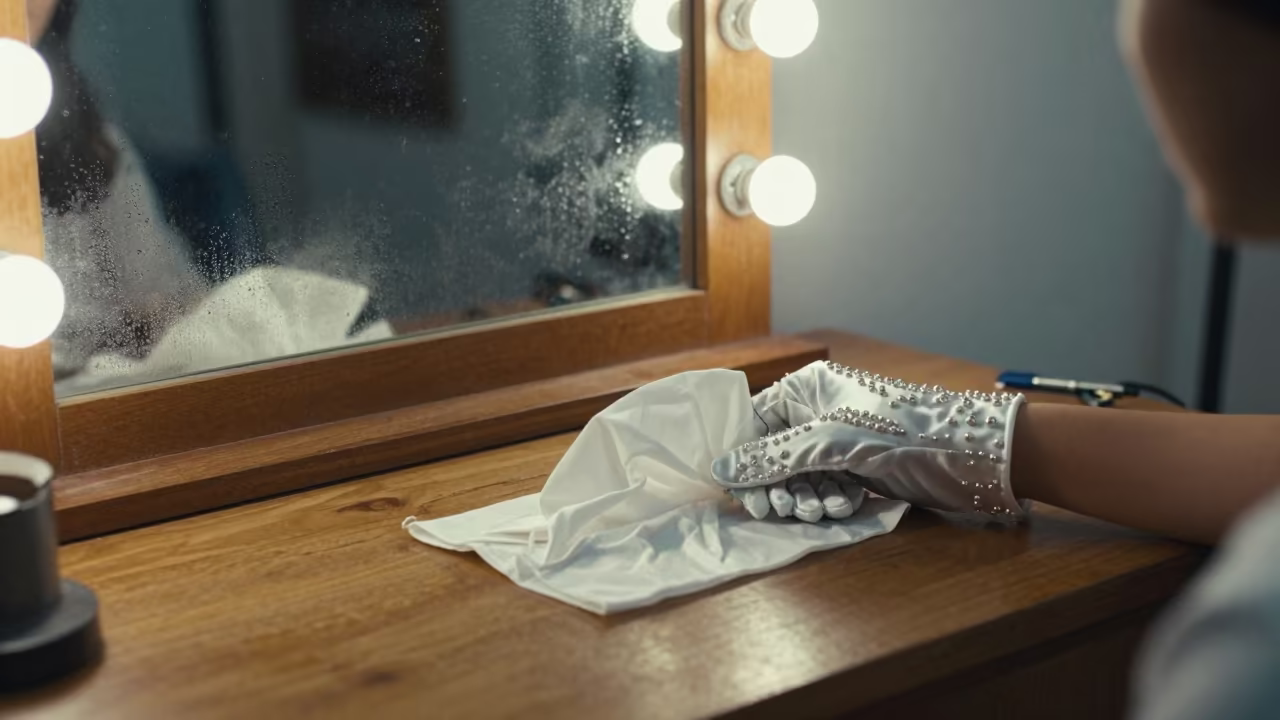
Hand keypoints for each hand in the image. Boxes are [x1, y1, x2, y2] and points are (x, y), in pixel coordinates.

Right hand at [715, 360, 1026, 519]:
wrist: (970, 453)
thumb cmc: (898, 432)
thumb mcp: (828, 443)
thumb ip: (771, 458)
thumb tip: (718, 470)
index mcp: (806, 388)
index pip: (754, 423)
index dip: (744, 459)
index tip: (744, 494)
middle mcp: (819, 410)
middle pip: (774, 455)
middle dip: (778, 485)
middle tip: (784, 511)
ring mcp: (840, 439)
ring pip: (801, 476)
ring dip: (807, 497)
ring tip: (823, 509)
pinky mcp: (860, 464)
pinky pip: (827, 485)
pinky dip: (831, 499)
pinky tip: (847, 506)